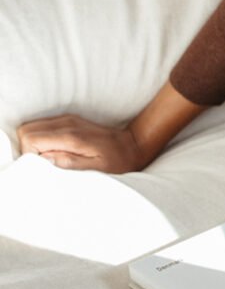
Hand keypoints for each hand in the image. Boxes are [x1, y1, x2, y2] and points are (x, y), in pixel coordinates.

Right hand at [16, 114, 145, 172]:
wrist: (132, 144)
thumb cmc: (116, 161)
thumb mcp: (95, 169)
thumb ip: (69, 163)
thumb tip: (45, 160)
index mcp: (71, 137)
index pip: (31, 138)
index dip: (29, 154)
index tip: (41, 165)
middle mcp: (67, 123)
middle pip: (27, 129)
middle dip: (27, 148)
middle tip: (42, 163)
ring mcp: (68, 119)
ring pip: (33, 126)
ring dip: (34, 143)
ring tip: (49, 158)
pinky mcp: (70, 120)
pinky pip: (44, 125)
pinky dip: (41, 138)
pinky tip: (54, 150)